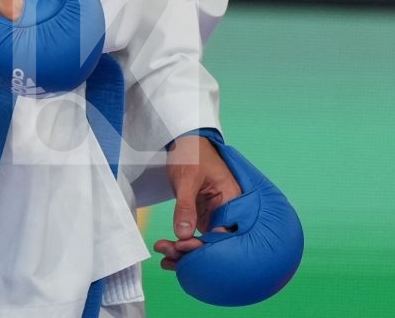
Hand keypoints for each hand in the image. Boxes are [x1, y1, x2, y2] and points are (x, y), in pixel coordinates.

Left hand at [155, 135, 241, 270]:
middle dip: (191, 249)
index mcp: (231, 198)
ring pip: (202, 239)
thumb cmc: (192, 152)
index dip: (204, 243)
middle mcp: (226, 209)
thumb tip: (183, 234)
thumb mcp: (187, 178)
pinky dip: (181, 241)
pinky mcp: (202, 215)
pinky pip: (194, 233)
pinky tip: (166, 248)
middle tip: (167, 253)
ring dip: (183, 248)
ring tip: (162, 250)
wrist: (183, 141)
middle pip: (213, 239)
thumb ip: (185, 206)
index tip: (182, 246)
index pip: (223, 230)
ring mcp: (214, 213)